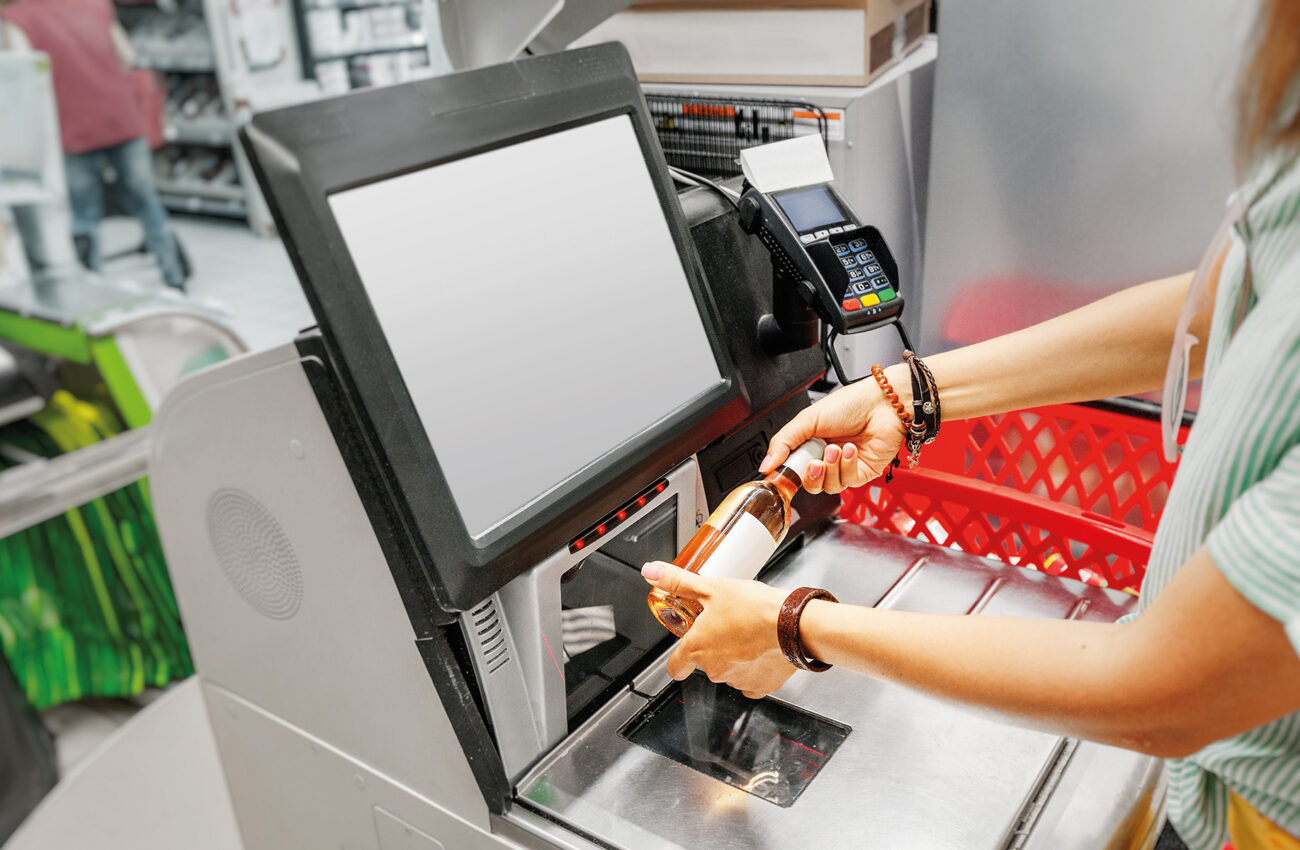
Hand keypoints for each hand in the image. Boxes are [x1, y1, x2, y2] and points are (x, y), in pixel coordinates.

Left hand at [642, 561, 794, 698]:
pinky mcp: (761, 686)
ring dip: (734, 656)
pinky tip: (761, 649)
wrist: (792, 623)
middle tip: (727, 623)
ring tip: (747, 631)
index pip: (674, 668)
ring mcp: (738, 681)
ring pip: (729, 671)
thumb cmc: (753, 607)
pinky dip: (754, 668)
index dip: (678, 660)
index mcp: (697, 648)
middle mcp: (714, 670)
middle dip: (713, 646)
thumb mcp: (710, 587)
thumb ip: (678, 582)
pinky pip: (752, 680)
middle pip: (705, 663)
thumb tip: (651, 572)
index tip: (684, 651)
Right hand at [760, 366, 907, 493]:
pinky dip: (847, 466)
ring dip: (831, 468)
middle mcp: (827, 457)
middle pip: (810, 484)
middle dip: (811, 475)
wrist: (883, 404)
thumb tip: (766, 464)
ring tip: (837, 449)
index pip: (793, 469)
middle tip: (814, 461)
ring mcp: (844, 467)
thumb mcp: (808, 419)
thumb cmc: (851, 403)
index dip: (788, 474)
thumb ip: (784, 442)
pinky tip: (851, 450)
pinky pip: (848, 481)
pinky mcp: (862, 473)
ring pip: (828, 486)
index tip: (782, 474)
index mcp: (811, 444)